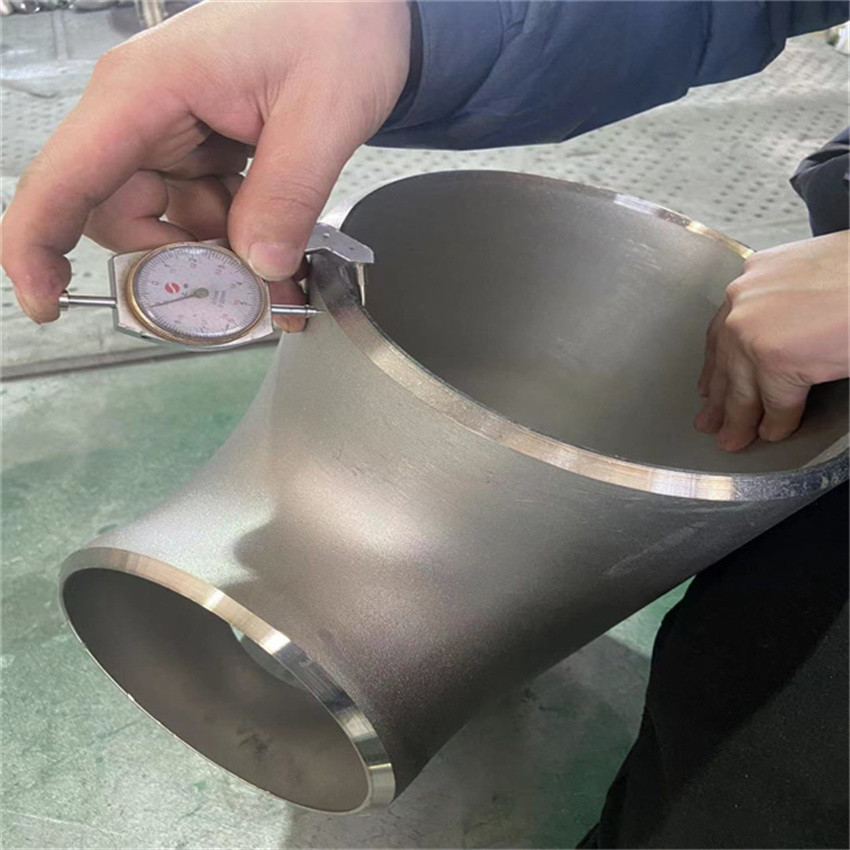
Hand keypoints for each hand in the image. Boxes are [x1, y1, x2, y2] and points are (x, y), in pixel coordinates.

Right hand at [0, 0, 409, 331]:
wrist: (359, 4)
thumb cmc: (337, 22)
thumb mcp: (324, 111)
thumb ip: (287, 194)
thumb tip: (260, 268)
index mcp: (145, 91)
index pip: (64, 177)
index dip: (38, 248)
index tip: (47, 304)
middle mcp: (142, 114)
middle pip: (116, 218)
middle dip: (172, 268)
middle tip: (243, 295)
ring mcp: (170, 134)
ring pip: (163, 227)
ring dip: (215, 264)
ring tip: (280, 276)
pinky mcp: (199, 150)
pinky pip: (199, 217)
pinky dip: (234, 245)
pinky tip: (277, 251)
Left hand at [695, 230, 848, 450]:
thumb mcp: (811, 276)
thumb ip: (782, 306)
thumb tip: (776, 340)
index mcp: (753, 277)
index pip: (722, 330)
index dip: (717, 365)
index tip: (708, 388)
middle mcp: (744, 302)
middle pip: (724, 362)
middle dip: (718, 398)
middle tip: (710, 423)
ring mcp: (754, 330)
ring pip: (743, 388)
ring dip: (739, 420)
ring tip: (735, 440)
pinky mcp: (775, 359)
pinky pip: (776, 402)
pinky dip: (778, 423)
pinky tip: (776, 433)